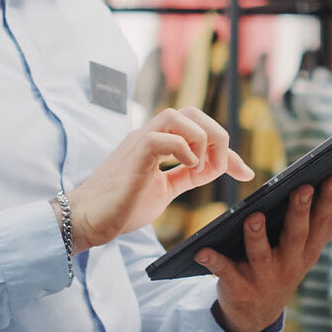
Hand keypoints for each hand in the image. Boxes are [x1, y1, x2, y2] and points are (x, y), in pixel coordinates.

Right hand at [63, 107, 253, 253]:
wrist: (88, 219)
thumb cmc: (121, 207)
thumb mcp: (164, 190)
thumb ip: (186, 176)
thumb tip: (213, 169)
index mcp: (157, 143)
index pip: (197, 129)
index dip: (225, 149)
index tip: (243, 172)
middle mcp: (149, 135)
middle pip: (191, 112)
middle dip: (217, 136)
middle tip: (221, 168)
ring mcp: (140, 141)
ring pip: (179, 115)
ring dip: (202, 140)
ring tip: (202, 169)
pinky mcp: (135, 154)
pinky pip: (164, 137)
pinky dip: (185, 150)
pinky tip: (188, 169)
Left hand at [194, 173, 331, 331]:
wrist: (256, 314)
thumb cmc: (284, 265)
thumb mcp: (311, 247)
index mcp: (307, 250)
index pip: (322, 222)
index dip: (331, 200)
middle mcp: (289, 263)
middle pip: (296, 235)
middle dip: (300, 211)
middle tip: (302, 188)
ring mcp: (263, 276)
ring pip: (260, 253)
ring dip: (256, 235)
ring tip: (253, 217)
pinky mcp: (238, 286)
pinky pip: (223, 270)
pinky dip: (212, 261)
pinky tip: (201, 250)